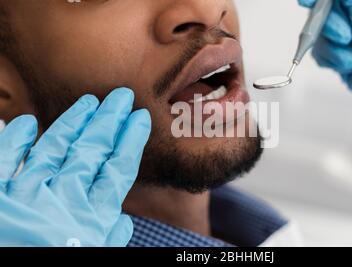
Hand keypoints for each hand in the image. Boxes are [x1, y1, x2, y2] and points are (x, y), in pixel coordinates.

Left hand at [0, 88, 150, 246]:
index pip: (118, 168)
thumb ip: (109, 240)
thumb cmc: (59, 266)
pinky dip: (14, 142)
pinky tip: (26, 123)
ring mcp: (27, 195)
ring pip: (54, 148)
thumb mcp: (95, 257)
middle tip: (120, 96)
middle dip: (108, 121)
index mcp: (91, 218)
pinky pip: (4, 162)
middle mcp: (63, 199)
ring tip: (89, 102)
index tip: (139, 117)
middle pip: (91, 150)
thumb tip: (122, 222)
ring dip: (73, 122)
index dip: (130, 140)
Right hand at [298, 0, 351, 153]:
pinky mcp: (342, 58)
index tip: (308, 2)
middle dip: (330, 27)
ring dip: (332, 49)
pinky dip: (330, 60)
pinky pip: (321, 53)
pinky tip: (348, 66)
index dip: (321, 0)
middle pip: (325, 13)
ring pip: (320, 35)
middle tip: (345, 37)